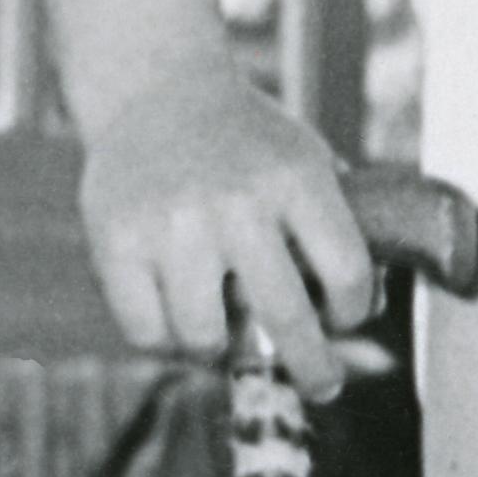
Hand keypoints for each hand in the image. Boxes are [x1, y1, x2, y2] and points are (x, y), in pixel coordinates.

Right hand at [76, 67, 379, 400]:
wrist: (155, 90)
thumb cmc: (247, 144)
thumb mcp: (306, 161)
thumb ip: (336, 230)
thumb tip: (362, 320)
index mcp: (295, 178)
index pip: (346, 272)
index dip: (352, 312)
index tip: (345, 321)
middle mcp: (235, 202)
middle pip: (285, 317)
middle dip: (312, 368)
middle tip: (322, 386)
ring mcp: (171, 225)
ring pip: (205, 337)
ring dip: (222, 352)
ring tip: (227, 338)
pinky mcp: (115, 242)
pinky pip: (147, 332)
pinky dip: (166, 341)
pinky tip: (180, 322)